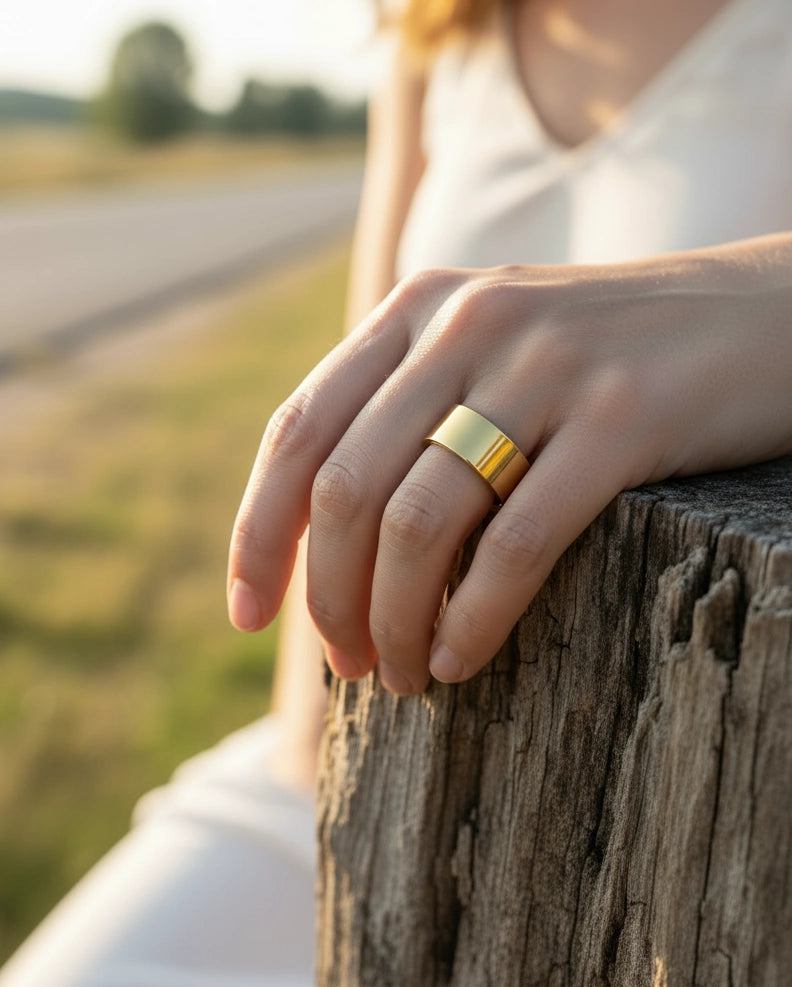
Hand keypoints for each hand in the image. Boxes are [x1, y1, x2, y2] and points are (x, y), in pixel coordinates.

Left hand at [228, 242, 791, 693]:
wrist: (770, 317)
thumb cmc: (618, 358)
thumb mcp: (498, 350)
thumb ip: (414, 405)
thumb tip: (330, 536)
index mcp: (421, 308)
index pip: (299, 433)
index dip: (258, 536)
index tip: (248, 618)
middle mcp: (469, 325)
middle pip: (345, 491)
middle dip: (328, 600)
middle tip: (352, 667)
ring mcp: (547, 368)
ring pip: (417, 523)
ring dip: (393, 622)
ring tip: (407, 678)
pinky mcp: (623, 422)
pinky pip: (514, 545)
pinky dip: (473, 620)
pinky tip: (464, 661)